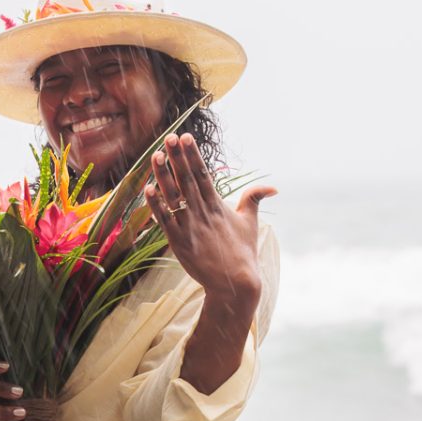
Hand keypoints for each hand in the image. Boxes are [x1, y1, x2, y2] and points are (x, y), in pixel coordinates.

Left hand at [143, 132, 276, 299]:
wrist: (235, 283)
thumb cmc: (243, 252)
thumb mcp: (250, 222)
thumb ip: (254, 199)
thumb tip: (273, 187)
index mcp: (218, 206)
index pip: (203, 174)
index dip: (193, 155)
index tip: (186, 137)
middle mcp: (203, 213)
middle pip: (187, 180)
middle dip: (178, 157)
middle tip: (170, 137)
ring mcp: (189, 228)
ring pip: (173, 196)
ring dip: (164, 175)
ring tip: (156, 155)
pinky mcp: (179, 243)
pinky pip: (164, 221)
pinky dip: (156, 205)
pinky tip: (148, 189)